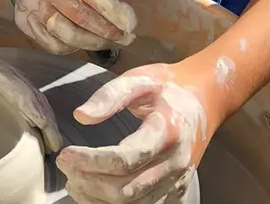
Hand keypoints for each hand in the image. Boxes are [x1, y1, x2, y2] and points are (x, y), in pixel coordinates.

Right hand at [15, 0, 140, 53]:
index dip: (111, 9)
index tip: (132, 23)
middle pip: (78, 15)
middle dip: (107, 31)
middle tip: (128, 38)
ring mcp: (31, 6)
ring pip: (66, 34)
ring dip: (94, 43)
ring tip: (112, 43)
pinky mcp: (24, 22)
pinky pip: (52, 44)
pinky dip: (73, 49)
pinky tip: (88, 43)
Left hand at [58, 62, 221, 203]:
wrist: (204, 101)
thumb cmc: (167, 88)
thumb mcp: (139, 79)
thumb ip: (109, 96)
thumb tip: (80, 116)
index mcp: (166, 132)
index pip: (124, 159)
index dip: (90, 161)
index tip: (65, 154)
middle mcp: (175, 163)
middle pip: (125, 190)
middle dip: (89, 182)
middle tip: (65, 165)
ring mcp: (177, 181)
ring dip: (97, 198)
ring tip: (73, 181)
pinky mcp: (176, 192)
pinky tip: (93, 192)